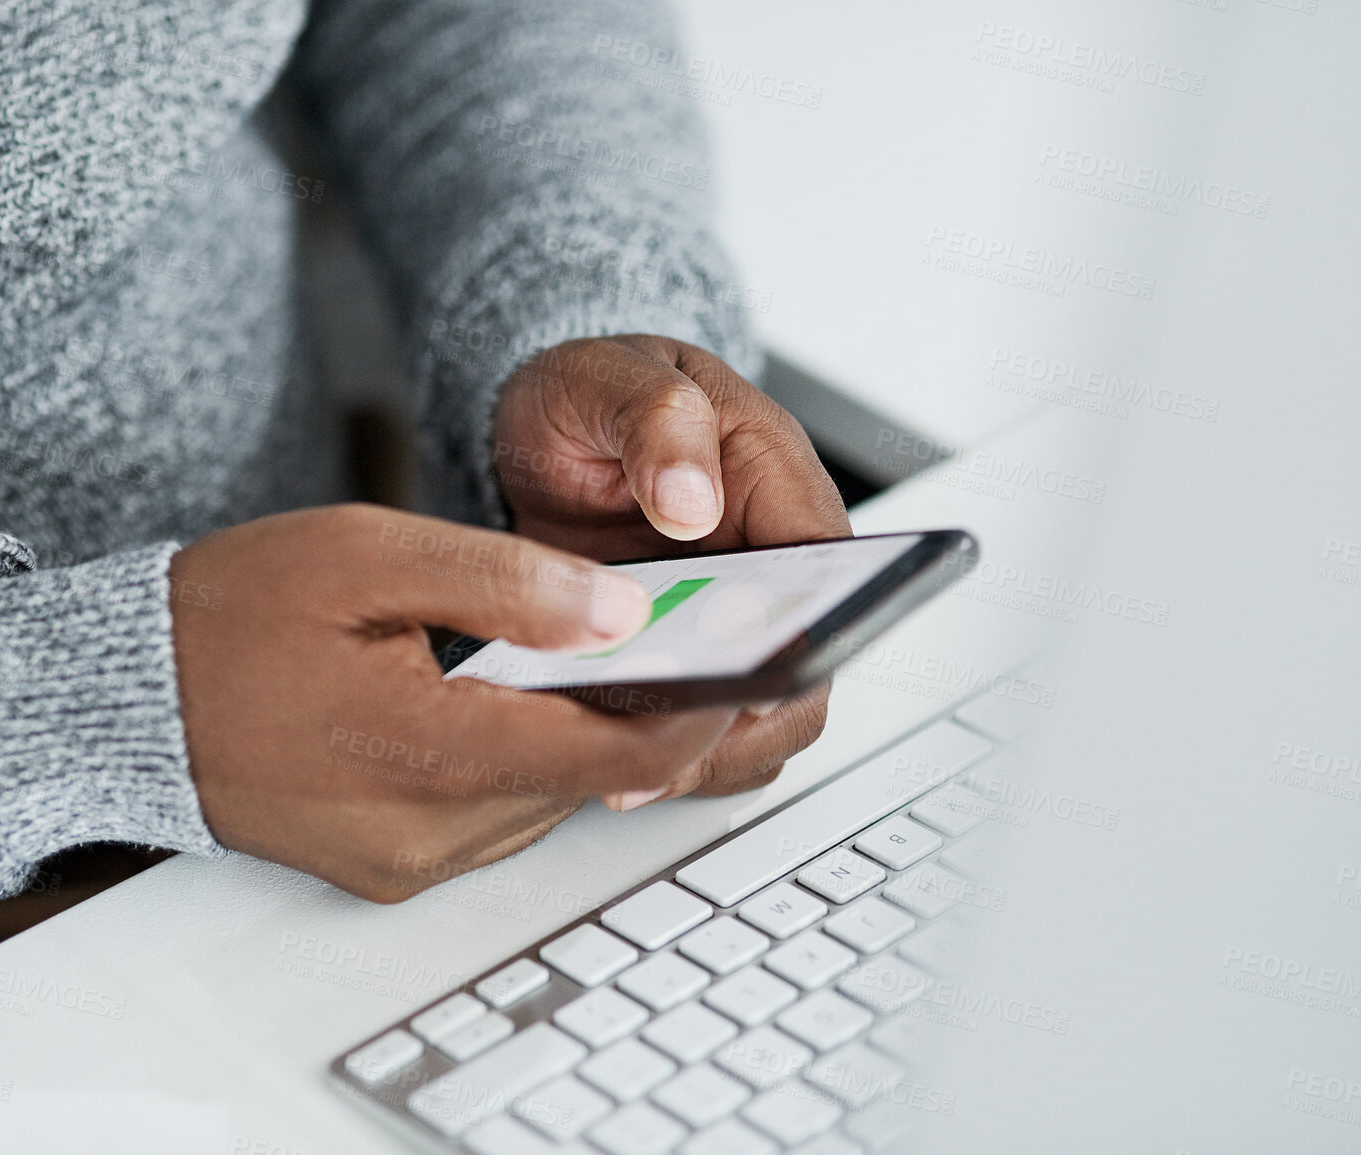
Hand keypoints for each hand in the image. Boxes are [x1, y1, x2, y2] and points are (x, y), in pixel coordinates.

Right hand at [168, 504, 735, 900]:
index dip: (699, 712)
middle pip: (585, 780)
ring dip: (577, 736)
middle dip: (642, 713)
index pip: (611, 754)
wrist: (123, 701)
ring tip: (594, 657)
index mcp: (422, 754)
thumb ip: (504, 583)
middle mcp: (421, 835)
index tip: (758, 667)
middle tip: (685, 639)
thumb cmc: (231, 616)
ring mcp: (402, 865)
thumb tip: (623, 616)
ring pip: (543, 801)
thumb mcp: (366, 556)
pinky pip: (492, 820)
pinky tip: (510, 700)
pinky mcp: (386, 871)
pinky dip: (520, 761)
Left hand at [492, 335, 851, 808]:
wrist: (542, 430)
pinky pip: (705, 727)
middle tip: (667, 749)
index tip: (748, 681)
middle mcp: (769, 559)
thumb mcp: (605, 376)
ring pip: (762, 715)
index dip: (806, 637)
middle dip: (749, 721)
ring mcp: (734, 615)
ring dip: (706, 753)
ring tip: (628, 774)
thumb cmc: (589, 394)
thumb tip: (692, 500)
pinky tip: (605, 757)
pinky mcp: (689, 655)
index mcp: (773, 477)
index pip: (832, 570)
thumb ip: (656, 419)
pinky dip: (666, 754)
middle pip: (809, 667)